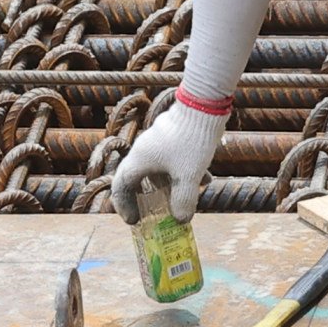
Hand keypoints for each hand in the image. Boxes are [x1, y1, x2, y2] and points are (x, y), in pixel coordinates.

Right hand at [105, 91, 229, 223]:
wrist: (204, 105)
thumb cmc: (191, 142)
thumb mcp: (189, 176)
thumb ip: (184, 200)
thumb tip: (181, 220)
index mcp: (139, 159)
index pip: (121, 186)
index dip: (124, 206)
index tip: (134, 221)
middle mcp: (144, 150)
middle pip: (139, 179)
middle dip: (148, 198)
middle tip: (155, 213)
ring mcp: (158, 142)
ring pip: (160, 170)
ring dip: (170, 186)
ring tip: (186, 199)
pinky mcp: (174, 136)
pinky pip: (174, 160)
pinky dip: (184, 173)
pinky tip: (206, 179)